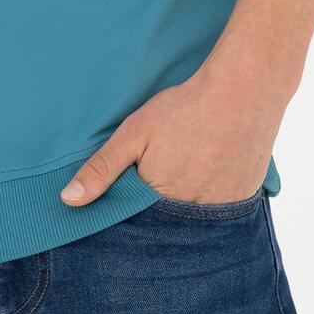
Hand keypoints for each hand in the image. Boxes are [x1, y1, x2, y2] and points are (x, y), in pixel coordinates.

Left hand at [58, 59, 285, 206]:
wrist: (243, 91)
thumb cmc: (184, 110)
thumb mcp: (134, 134)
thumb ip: (102, 168)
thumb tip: (68, 200)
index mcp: (160, 202)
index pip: (135, 222)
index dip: (130, 206)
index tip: (131, 188)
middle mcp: (192, 216)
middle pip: (166, 223)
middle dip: (158, 208)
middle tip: (165, 169)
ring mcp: (222, 210)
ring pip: (194, 219)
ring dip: (185, 203)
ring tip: (187, 168)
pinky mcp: (244, 199)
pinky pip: (221, 211)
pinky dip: (211, 197)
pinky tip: (209, 171)